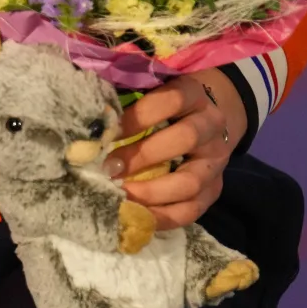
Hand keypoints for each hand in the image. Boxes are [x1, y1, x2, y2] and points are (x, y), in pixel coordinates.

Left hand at [106, 67, 246, 228]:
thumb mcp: (150, 90)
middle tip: (108, 167)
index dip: (138, 116)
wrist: (204, 120)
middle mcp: (211, 126)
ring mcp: (216, 161)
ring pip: (190, 181)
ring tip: (120, 194)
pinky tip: (135, 215)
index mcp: (194, 94)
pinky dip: (162, 217)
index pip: (170, 101)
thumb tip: (90, 118)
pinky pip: (192, 210)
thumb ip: (125, 98)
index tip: (107, 130)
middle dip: (142, 155)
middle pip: (184, 139)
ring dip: (151, 192)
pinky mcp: (214, 189)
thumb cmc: (162, 103)